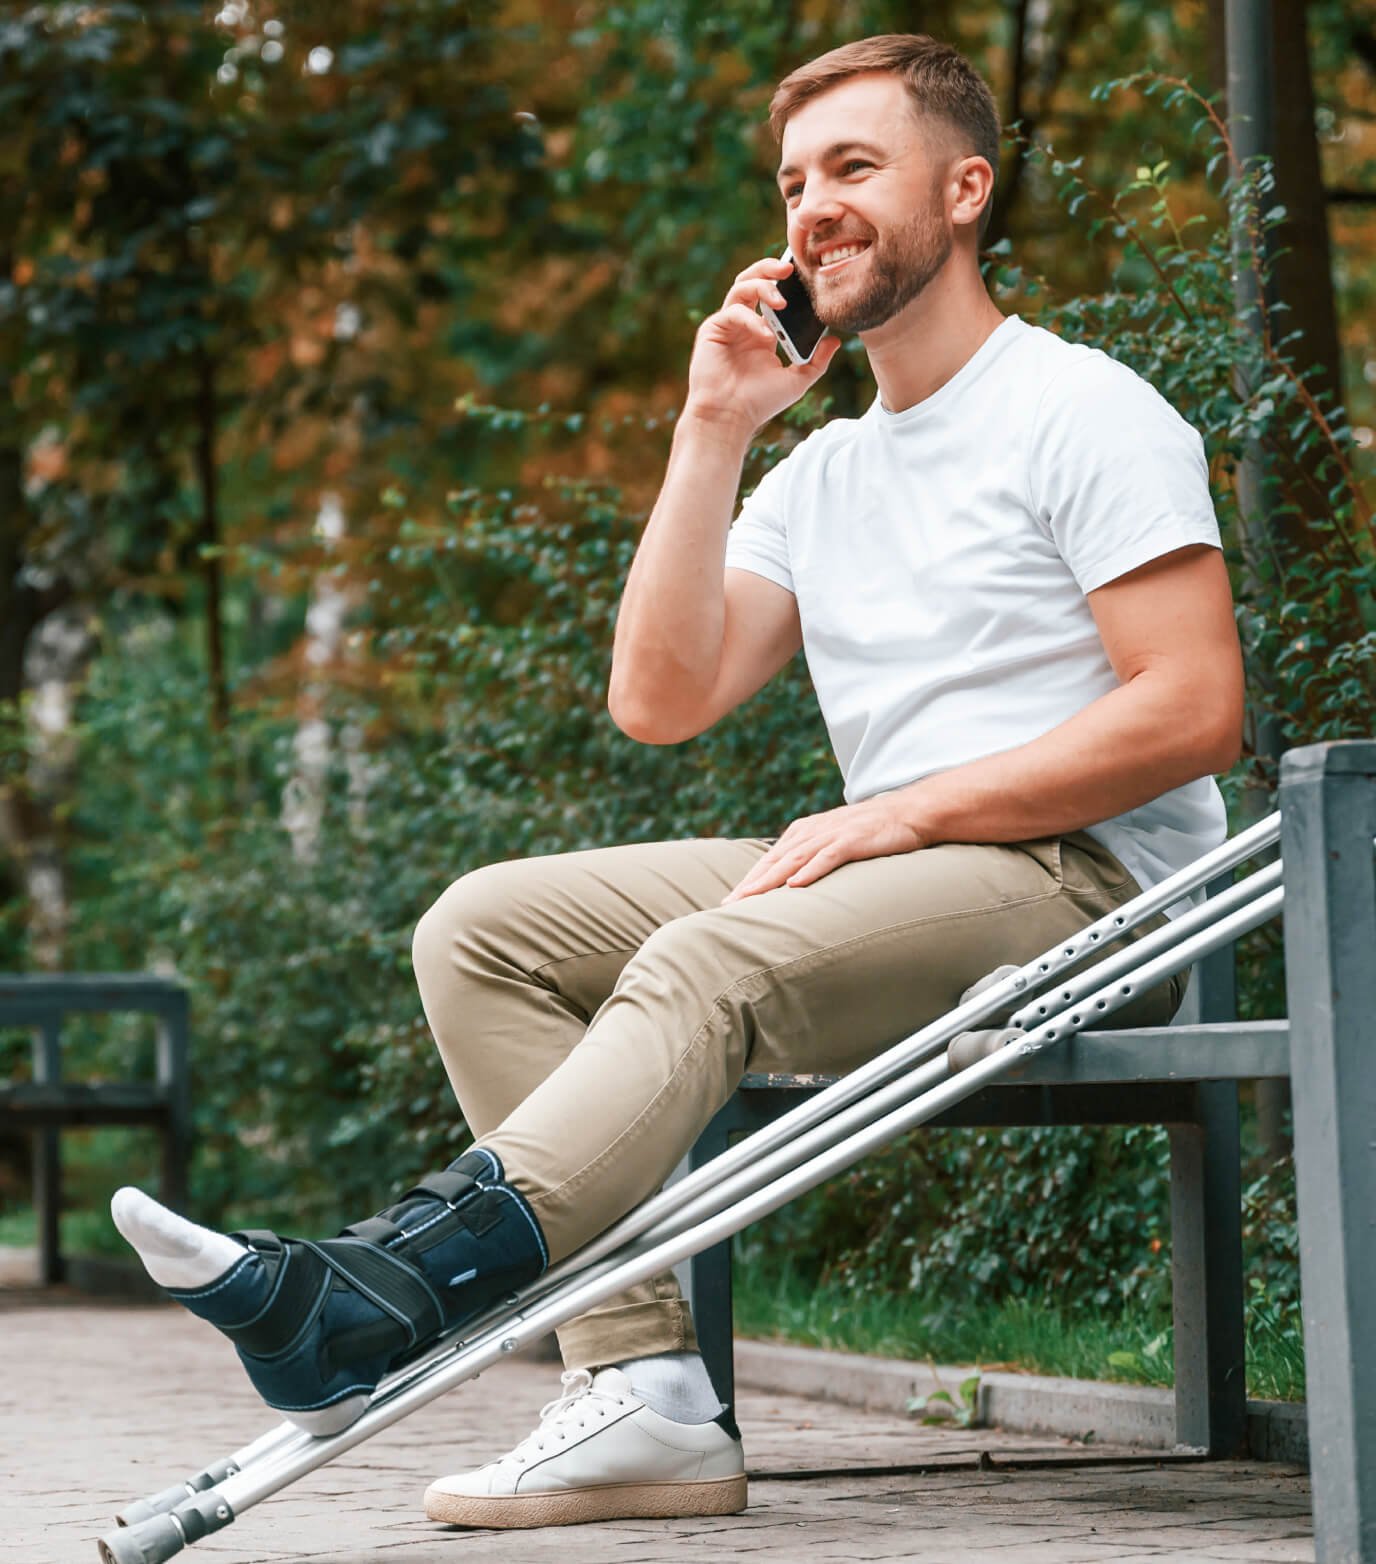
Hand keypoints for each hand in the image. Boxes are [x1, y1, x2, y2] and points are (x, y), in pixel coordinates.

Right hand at [684, 256, 839, 436]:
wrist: (730, 418)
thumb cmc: (759, 403)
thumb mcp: (796, 381)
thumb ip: (817, 361)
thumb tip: (836, 340)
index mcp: (763, 331)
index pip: (774, 294)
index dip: (787, 281)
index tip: (806, 272)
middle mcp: (745, 323)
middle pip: (754, 280)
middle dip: (771, 267)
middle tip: (790, 266)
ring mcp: (728, 324)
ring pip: (742, 287)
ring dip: (763, 285)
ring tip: (782, 298)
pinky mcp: (713, 329)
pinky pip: (734, 312)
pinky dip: (752, 320)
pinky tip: (765, 335)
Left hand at [721, 796, 928, 902]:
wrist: (906, 813)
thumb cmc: (869, 832)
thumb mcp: (832, 841)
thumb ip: (810, 856)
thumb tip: (790, 882)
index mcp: (803, 832)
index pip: (769, 860)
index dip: (749, 880)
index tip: (728, 902)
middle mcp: (811, 832)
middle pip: (774, 861)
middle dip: (750, 883)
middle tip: (728, 904)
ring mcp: (831, 835)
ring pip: (793, 860)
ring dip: (770, 880)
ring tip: (750, 897)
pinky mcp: (851, 840)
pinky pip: (827, 857)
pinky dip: (810, 870)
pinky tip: (796, 885)